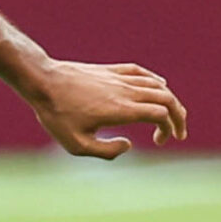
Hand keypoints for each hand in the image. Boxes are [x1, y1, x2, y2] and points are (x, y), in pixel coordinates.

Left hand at [24, 60, 186, 158]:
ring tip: (172, 114)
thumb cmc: (56, 114)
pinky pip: (141, 72)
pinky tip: (159, 87)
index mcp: (121, 109)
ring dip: (170, 100)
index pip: (160, 115)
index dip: (169, 128)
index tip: (160, 141)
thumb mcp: (76, 144)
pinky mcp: (110, 70)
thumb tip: (128, 144)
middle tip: (178, 132)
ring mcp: (119, 78)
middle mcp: (125, 91)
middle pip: (167, 98)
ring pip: (157, 85)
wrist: (41, 81)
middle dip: (179, 116)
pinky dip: (156, 81)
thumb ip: (106, 151)